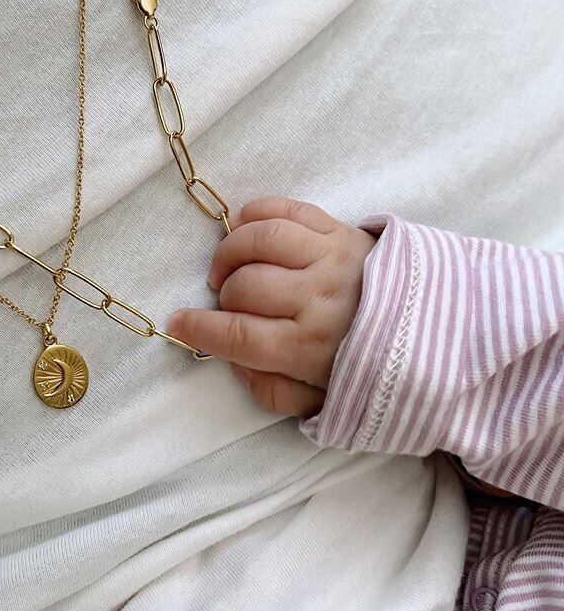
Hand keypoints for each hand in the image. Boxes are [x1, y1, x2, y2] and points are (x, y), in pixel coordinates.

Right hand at [167, 196, 376, 416]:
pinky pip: (288, 208)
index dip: (199, 329)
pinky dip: (257, 212)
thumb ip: (270, 390)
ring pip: (261, 238)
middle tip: (229, 303)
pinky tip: (244, 226)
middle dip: (224, 296)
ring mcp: (330, 257)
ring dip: (232, 250)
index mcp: (309, 346)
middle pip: (245, 285)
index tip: (179, 324)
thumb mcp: (317, 402)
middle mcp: (318, 297)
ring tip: (230, 265)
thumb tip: (233, 360)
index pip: (238, 334)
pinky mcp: (341, 229)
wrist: (431, 331)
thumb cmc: (368, 369)